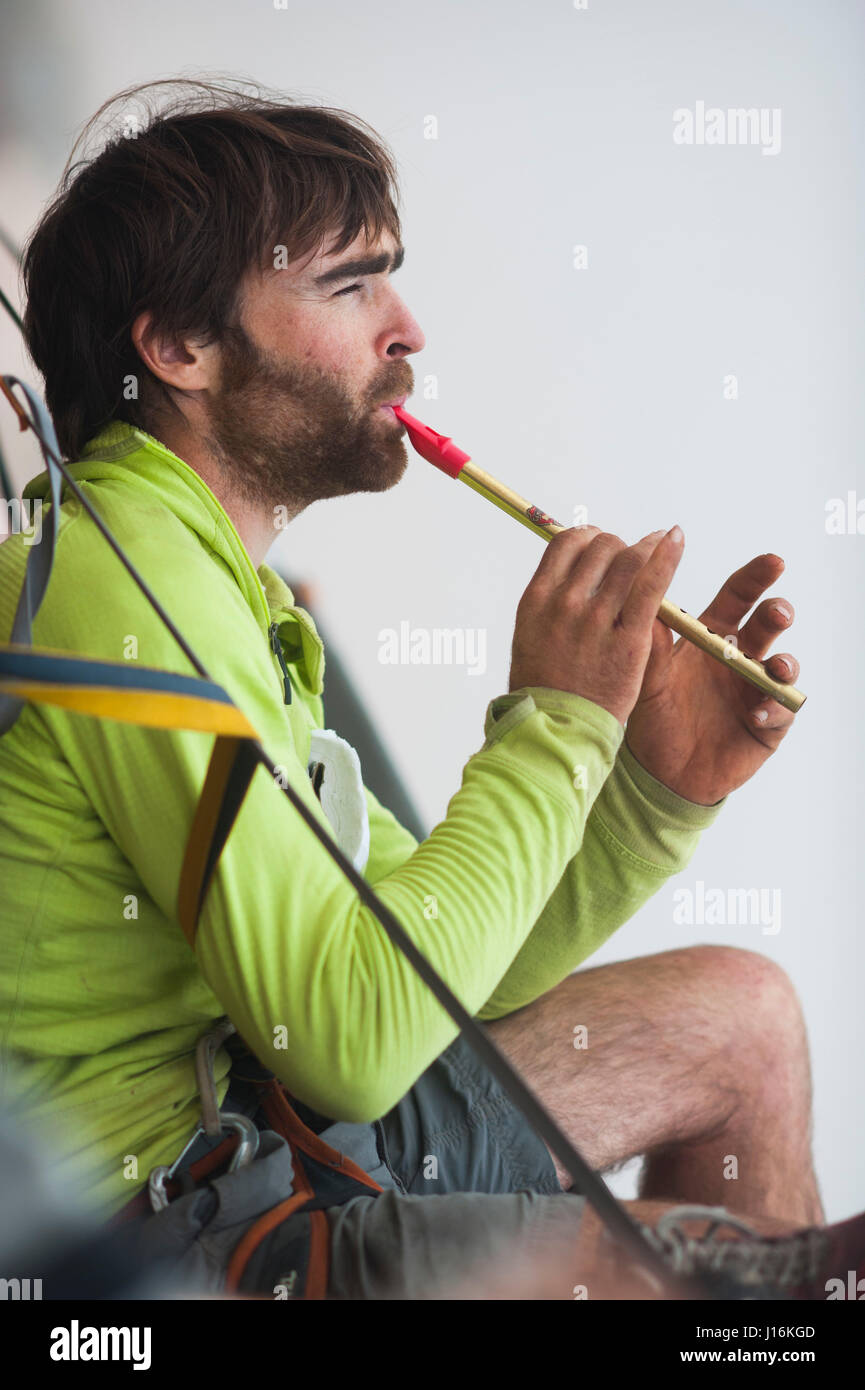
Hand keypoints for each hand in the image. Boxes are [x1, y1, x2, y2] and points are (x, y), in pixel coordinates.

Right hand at [508, 525, 684, 723]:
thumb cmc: (545, 689)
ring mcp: (596, 620)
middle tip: (631, 557)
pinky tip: (675, 538)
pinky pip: (651, 584)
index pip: (565, 543)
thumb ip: (551, 605)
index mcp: (536, 599)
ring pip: (627, 559)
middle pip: (599, 547)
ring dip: (645, 548)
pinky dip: (666, 554)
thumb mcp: (532, 638)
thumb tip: (571, 578)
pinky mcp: (629, 638)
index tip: (600, 544)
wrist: (555, 731)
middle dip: (619, 545)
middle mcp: (564, 603)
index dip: (588, 536)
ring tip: (659, 544)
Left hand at [624, 552, 799, 805]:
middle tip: (776, 612)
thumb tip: (649, 603)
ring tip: (774, 667)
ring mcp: (756, 689)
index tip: (774, 561)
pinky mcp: (767, 724)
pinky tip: (755, 714)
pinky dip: (772, 709)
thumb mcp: (648, 680)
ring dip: (784, 662)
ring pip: (783, 665)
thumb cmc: (654, 719)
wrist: (659, 772)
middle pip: (767, 624)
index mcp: (711, 636)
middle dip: (777, 613)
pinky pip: (781, 711)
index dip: (756, 577)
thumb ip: (652, 647)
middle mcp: (739, 657)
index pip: (738, 597)